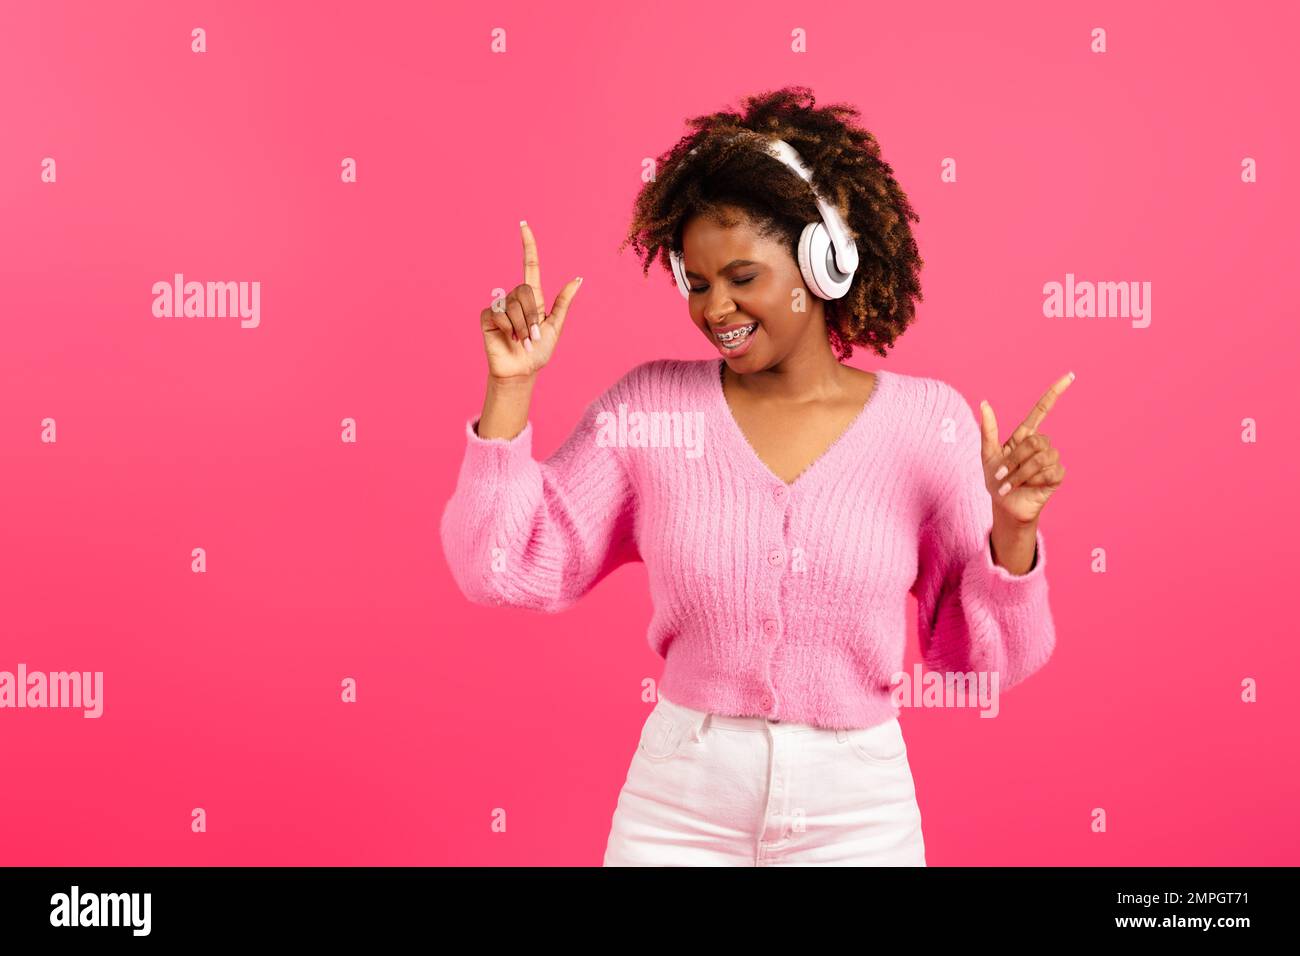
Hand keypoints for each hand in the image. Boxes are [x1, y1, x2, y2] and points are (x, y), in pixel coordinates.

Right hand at [479, 221, 582, 381]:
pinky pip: (498, 313)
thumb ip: (563, 302)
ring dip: (522, 327)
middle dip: (532, 317)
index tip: (524, 224)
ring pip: (512, 305)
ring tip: (522, 341)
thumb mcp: (556, 326)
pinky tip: (507, 338)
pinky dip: (507, 328)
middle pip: (524, 291)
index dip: (528, 246)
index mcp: (533, 298)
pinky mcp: (487, 317)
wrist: (521, 372)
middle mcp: (515, 299)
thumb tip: (578, 278)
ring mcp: (500, 307)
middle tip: (534, 337)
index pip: (530, 266)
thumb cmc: (538, 352)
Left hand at [979, 372, 1072, 524]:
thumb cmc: (996, 480)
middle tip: (1002, 475)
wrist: (1004, 506)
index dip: (1054, 393)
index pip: (1042, 410)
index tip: (1069, 376)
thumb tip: (983, 403)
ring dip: (1021, 473)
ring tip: (1011, 484)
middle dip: (1015, 460)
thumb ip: (988, 430)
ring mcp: (1051, 460)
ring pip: (1041, 457)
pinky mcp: (1057, 476)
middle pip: (1035, 441)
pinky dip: (1033, 481)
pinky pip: (1049, 472)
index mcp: (1024, 436)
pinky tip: (1027, 488)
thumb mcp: (987, 454)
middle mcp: (1041, 445)